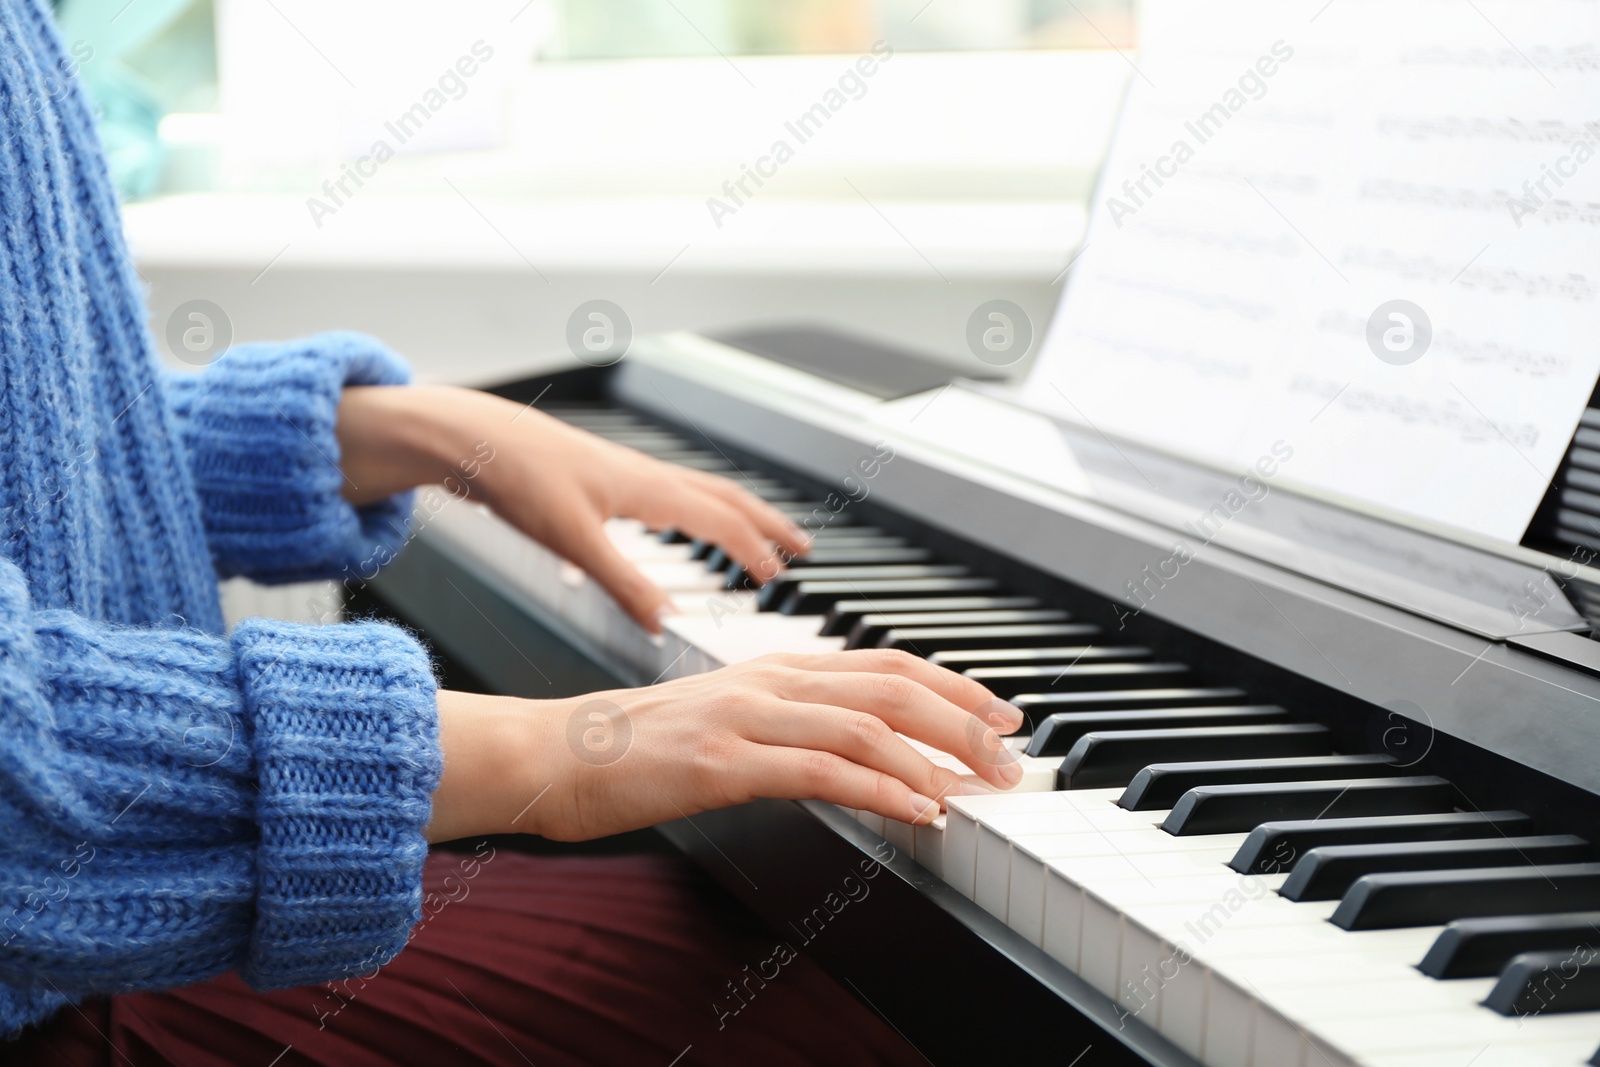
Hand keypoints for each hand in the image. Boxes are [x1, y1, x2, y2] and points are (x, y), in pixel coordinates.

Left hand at [336, 384, 808, 630]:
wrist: (472, 437)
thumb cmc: (517, 478)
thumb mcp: (573, 542)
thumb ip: (623, 585)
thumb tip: (665, 623)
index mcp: (649, 489)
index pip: (721, 520)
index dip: (755, 549)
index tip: (780, 574)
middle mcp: (646, 475)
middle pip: (725, 497)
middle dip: (766, 522)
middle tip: (800, 545)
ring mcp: (626, 472)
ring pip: (700, 490)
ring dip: (735, 513)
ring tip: (754, 533)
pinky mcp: (602, 475)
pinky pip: (671, 491)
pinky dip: (696, 508)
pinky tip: (679, 521)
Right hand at [424, 650, 1026, 843]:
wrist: (552, 758)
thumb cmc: (633, 749)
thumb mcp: (723, 724)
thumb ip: (786, 728)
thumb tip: (852, 755)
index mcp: (772, 669)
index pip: (883, 665)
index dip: (952, 686)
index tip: (1000, 715)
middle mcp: (768, 681)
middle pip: (890, 686)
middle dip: (964, 720)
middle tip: (1011, 757)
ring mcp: (746, 717)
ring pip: (866, 724)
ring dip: (937, 758)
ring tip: (980, 789)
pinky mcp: (724, 760)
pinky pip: (821, 770)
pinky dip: (881, 789)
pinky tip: (918, 811)